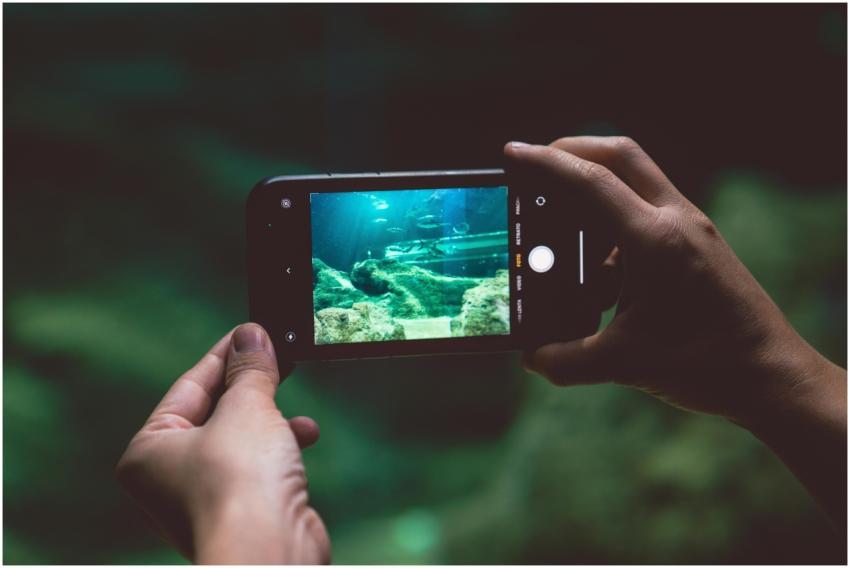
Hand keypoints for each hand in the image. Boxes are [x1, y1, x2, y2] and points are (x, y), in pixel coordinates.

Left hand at [116, 324, 329, 563]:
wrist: (268, 553)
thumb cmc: (240, 482)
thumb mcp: (247, 408)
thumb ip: (250, 369)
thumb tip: (252, 334)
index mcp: (149, 450)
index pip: (189, 386)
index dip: (224, 355)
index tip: (251, 332)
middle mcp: (170, 477)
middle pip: (215, 412)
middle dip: (252, 387)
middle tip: (278, 356)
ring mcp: (206, 498)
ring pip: (241, 439)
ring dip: (272, 417)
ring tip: (294, 404)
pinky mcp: (241, 512)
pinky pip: (259, 464)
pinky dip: (282, 446)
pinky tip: (305, 434)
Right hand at [505, 137, 845, 523]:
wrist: (773, 376)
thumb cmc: (708, 364)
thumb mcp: (624, 363)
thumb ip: (566, 360)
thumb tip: (531, 357)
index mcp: (656, 240)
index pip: (591, 181)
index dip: (544, 164)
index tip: (511, 155)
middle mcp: (676, 221)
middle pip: (618, 155)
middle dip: (571, 152)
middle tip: (534, 169)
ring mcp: (689, 229)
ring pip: (633, 182)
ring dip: (592, 193)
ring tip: (560, 232)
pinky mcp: (695, 244)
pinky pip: (645, 214)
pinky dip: (612, 227)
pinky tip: (599, 277)